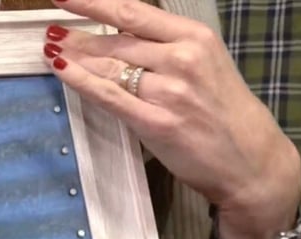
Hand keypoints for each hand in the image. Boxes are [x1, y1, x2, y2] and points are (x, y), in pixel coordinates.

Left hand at [44, 0, 300, 238]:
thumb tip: (117, 36)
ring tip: (50, 48)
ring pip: (108, 66)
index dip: (93, 2)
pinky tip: (61, 69)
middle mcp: (181, 58)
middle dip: (77, 36)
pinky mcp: (156, 122)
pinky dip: (81, 81)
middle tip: (51, 32)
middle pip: (114, 41)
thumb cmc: (223, 112)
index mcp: (195, 36)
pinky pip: (109, 95)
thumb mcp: (205, 63)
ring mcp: (169, 91)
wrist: (250, 159)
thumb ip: (164, 48)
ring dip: (74, 56)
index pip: (132, 11)